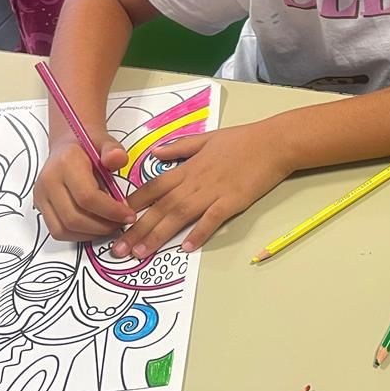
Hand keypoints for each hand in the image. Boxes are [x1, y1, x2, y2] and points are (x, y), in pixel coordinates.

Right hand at [35, 133, 133, 241]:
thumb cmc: (89, 145)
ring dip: (91, 234)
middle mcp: (48, 182)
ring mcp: (41, 196)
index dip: (111, 211)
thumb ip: (113, 150)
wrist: (68, 144)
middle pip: (74, 218)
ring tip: (111, 226)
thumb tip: (117, 159)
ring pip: (63, 229)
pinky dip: (79, 235)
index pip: (87, 197)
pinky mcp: (40, 206)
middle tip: (122, 223)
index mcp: (65, 163)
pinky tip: (96, 227)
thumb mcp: (105, 141)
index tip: (129, 215)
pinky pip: (57, 231)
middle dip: (102, 226)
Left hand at [110, 122, 294, 257]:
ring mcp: (213, 192)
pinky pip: (211, 219)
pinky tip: (187, 247)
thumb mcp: (206, 138)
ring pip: (179, 215)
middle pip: (161, 207)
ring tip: (141, 252)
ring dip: (158, 234)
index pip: (154, 186)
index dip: (134, 203)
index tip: (116, 218)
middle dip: (137, 228)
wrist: (273, 142)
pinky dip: (199, 232)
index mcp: (188, 167)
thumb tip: (155, 153)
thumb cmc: (242, 140)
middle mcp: (195, 181)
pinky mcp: (232, 201)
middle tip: (119, 249)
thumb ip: (179, 147)